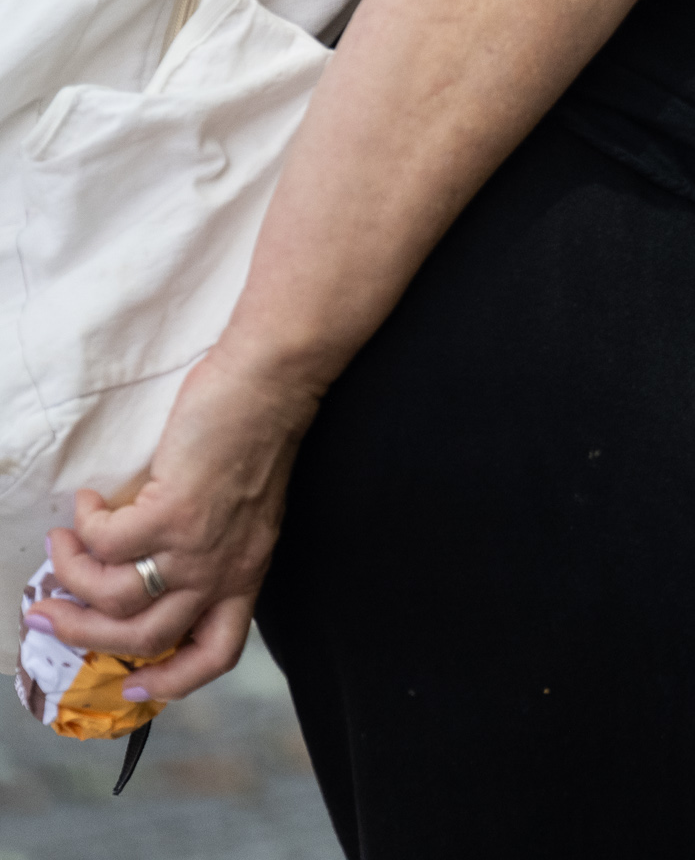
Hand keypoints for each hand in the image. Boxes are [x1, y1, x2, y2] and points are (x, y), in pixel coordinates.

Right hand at [21, 346, 320, 703]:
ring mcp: (200, 544)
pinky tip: (87, 501)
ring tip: (61, 546)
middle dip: (83, 635)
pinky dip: (84, 526)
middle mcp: (225, 569)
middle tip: (44, 615)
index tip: (132, 689)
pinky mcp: (174, 511)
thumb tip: (135, 566)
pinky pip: (106, 542)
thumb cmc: (251, 436)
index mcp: (246, 573)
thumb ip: (203, 546)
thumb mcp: (240, 511)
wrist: (270, 383)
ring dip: (71, 577)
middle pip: (145, 639)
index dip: (173, 682)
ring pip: (114, 599)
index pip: (218, 653)